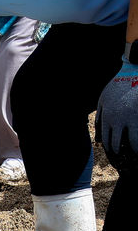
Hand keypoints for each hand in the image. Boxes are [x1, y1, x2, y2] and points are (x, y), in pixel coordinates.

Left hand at [96, 53, 137, 170]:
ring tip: (135, 155)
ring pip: (129, 141)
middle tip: (121, 156)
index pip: (105, 137)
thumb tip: (97, 130)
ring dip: (132, 150)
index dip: (109, 146)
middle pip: (115, 142)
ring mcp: (128, 119)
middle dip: (118, 151)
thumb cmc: (118, 86)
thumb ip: (100, 115)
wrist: (132, 74)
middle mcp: (116, 120)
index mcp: (106, 116)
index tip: (112, 151)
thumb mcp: (103, 99)